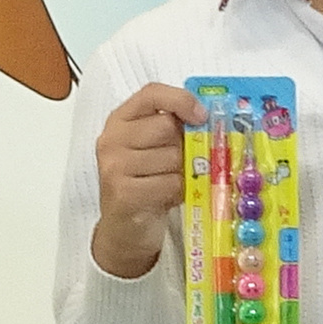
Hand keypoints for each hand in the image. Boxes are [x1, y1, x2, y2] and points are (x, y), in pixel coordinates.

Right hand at [90, 82, 201, 282]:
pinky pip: (170, 183)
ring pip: (172, 157)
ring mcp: (114, 166)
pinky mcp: (123, 193)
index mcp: (120, 121)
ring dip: (181, 173)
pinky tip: (165, 198)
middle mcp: (111, 139)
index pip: (152, 93)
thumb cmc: (145, 184)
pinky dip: (176, 192)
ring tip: (168, 183)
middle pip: (167, 127)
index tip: (201, 116)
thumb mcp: (154, 150)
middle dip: (182, 147)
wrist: (125, 230)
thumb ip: (173, 129)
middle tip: (177, 164)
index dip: (181, 100)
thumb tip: (210, 119)